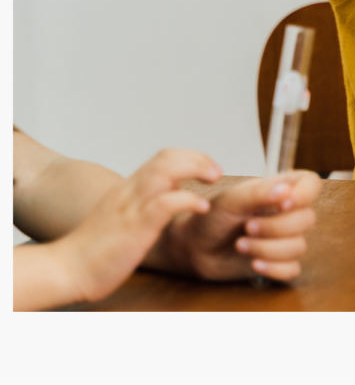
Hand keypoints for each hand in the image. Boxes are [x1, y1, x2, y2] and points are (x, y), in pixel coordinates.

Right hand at [54, 149, 220, 303]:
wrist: (64, 270)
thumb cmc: (94, 251)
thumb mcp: (122, 217)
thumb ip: (145, 203)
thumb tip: (173, 191)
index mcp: (127, 190)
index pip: (162, 157)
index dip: (190, 156)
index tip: (208, 167)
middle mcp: (129, 193)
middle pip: (166, 157)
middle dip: (197, 158)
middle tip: (216, 170)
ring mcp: (131, 208)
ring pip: (164, 171)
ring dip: (195, 168)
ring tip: (214, 177)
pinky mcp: (134, 228)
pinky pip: (164, 204)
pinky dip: (188, 200)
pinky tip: (203, 207)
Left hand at [151, 170, 321, 282]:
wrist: (194, 247)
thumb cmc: (212, 217)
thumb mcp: (232, 199)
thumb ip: (259, 192)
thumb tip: (286, 191)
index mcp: (281, 190)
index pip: (312, 184)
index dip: (305, 194)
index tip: (284, 203)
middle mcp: (288, 213)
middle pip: (308, 219)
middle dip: (276, 227)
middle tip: (247, 227)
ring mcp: (285, 239)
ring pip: (299, 247)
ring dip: (268, 248)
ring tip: (241, 245)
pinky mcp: (279, 263)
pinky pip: (292, 269)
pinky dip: (273, 268)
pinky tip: (254, 264)